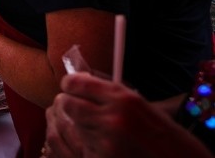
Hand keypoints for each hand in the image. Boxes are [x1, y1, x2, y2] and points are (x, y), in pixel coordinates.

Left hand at [44, 73, 208, 157]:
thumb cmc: (164, 137)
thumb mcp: (140, 105)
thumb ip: (109, 92)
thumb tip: (78, 81)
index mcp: (123, 99)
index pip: (76, 83)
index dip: (70, 85)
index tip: (70, 88)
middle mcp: (112, 119)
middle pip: (67, 104)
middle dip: (69, 106)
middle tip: (77, 110)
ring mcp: (105, 143)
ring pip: (70, 127)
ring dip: (79, 129)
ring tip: (99, 133)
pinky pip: (79, 149)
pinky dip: (86, 148)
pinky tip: (103, 148)